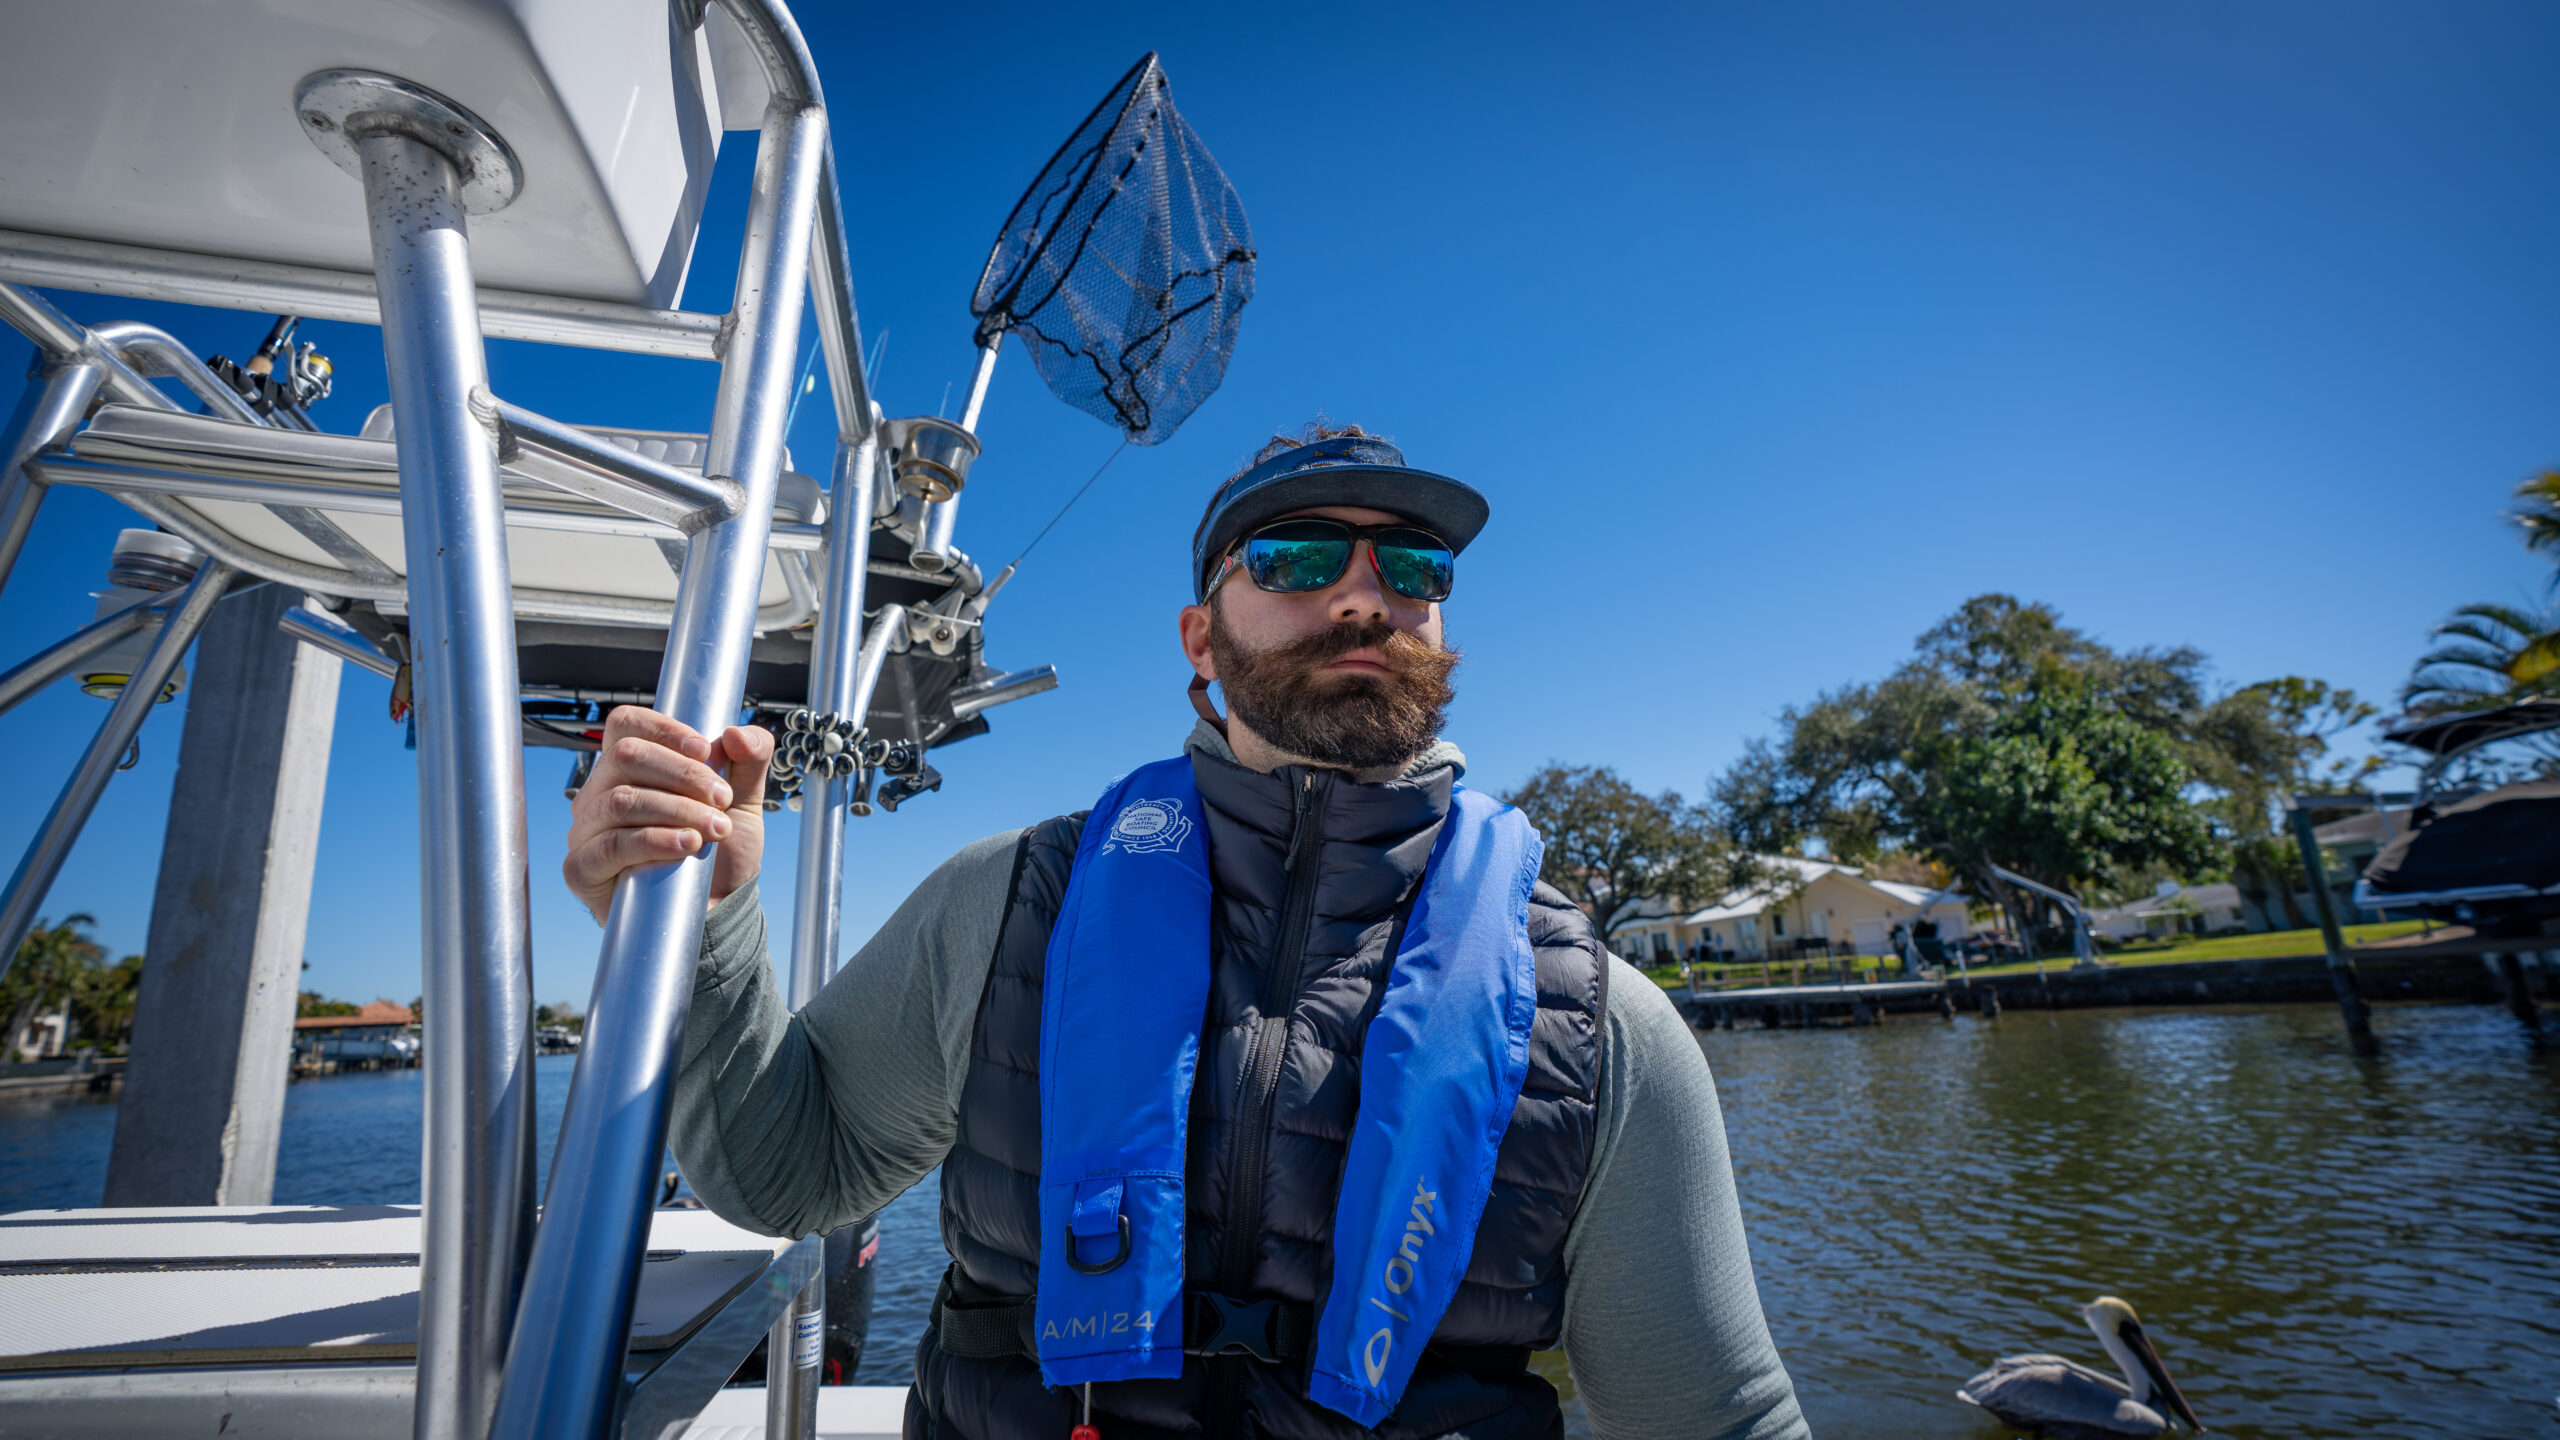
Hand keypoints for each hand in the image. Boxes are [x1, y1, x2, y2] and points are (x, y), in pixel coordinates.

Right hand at [564, 706, 772, 924]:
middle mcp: (599, 793)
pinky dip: (654, 841)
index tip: (706, 750)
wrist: (717, 910)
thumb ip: (750, 760)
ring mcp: (586, 831)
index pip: (625, 725)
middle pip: (626, 757)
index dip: (663, 729)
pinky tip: (688, 846)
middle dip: (684, 774)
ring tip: (714, 829)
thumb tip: (735, 732)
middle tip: (722, 799)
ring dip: (677, 810)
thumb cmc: (719, 851)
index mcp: (629, 768)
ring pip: (621, 800)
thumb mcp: (745, 800)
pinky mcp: (582, 869)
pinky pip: (610, 846)